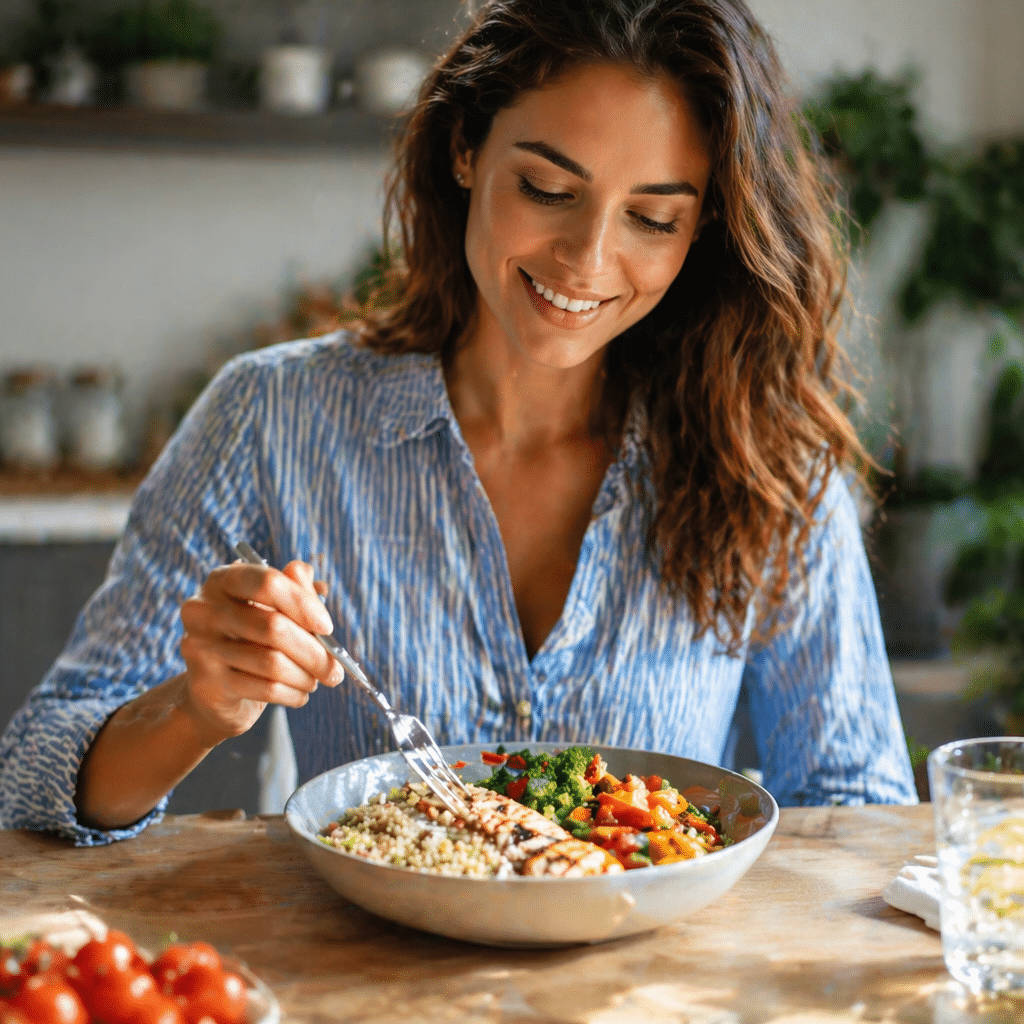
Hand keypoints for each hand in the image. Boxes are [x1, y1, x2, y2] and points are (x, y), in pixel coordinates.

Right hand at [178, 558, 343, 745]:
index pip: (268, 582)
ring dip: (306, 676)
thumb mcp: (275, 609)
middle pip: (273, 627)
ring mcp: (200, 647)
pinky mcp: (206, 684)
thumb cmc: (251, 640)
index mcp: (223, 580)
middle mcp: (203, 609)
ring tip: (316, 680)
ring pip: (272, 663)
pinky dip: (293, 694)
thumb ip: (296, 592)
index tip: (327, 627)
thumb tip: (320, 585)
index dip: (303, 604)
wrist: (214, 691)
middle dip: (314, 652)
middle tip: (335, 669)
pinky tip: (300, 694)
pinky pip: (266, 689)